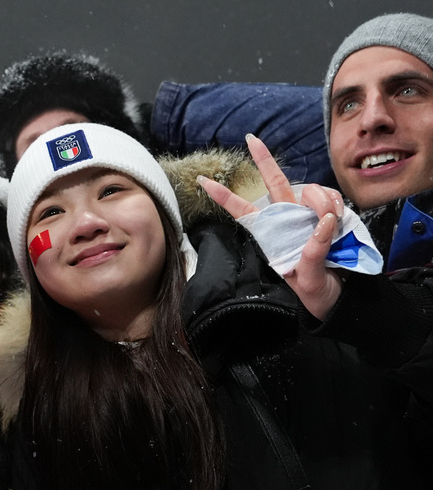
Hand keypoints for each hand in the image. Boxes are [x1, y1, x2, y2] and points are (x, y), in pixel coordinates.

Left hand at [198, 134, 344, 320]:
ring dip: (319, 199)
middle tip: (252, 139)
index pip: (244, 212)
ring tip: (330, 221)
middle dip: (264, 160)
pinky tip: (338, 218)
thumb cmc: (314, 293)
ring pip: (309, 190)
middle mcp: (288, 220)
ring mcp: (309, 216)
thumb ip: (314, 254)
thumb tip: (323, 222)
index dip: (224, 197)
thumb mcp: (307, 282)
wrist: (337, 300)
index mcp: (272, 236)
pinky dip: (335, 203)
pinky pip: (331, 198)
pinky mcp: (330, 216)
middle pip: (274, 183)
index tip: (202, 181)